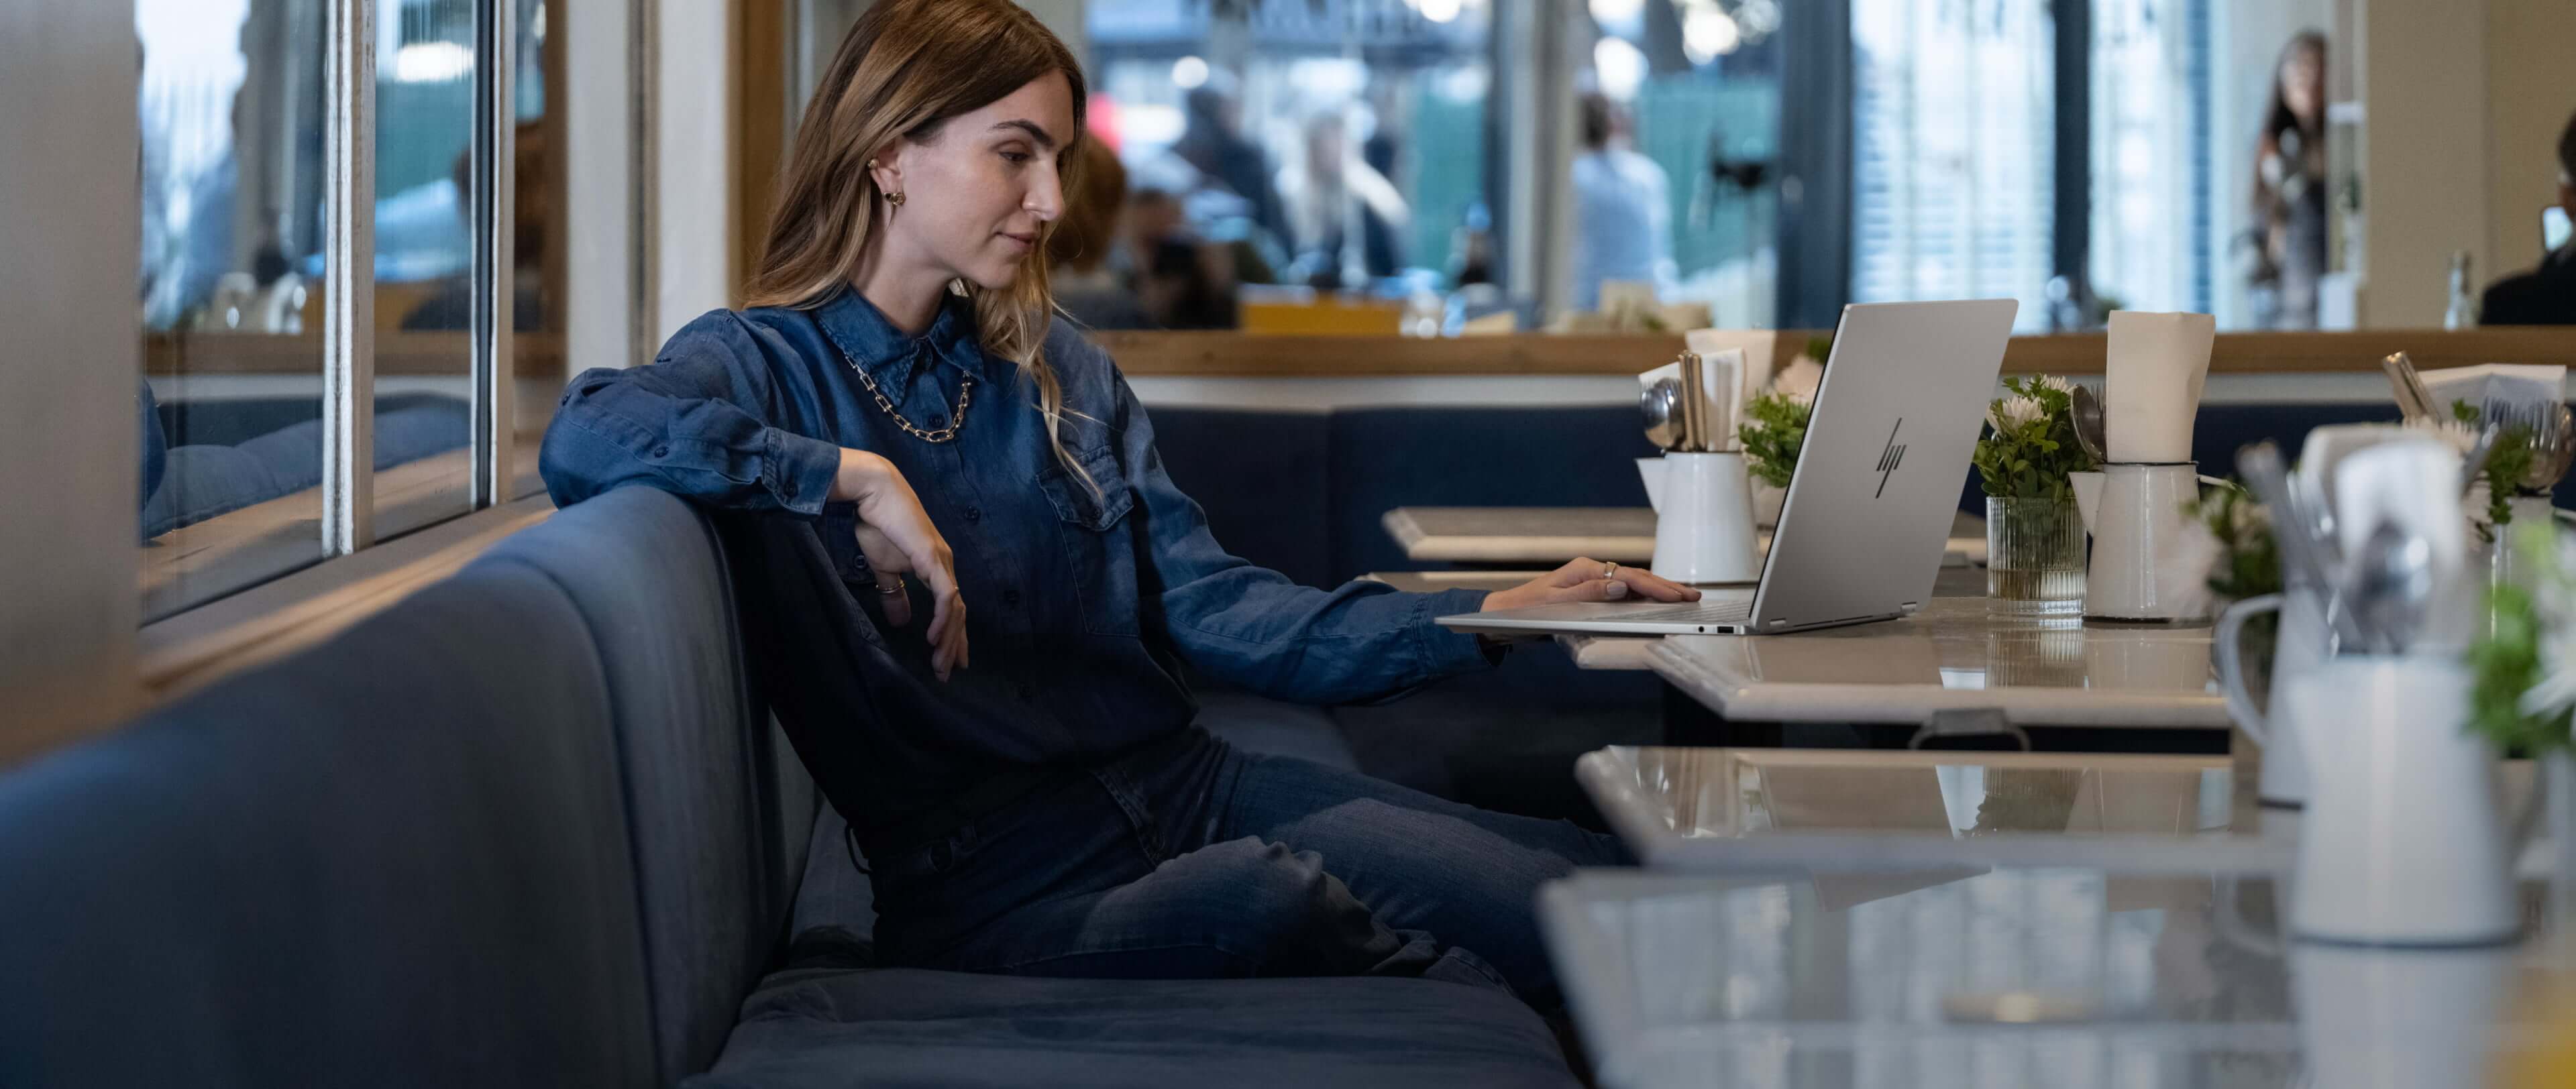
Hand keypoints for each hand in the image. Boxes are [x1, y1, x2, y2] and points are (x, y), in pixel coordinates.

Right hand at [833, 449, 968, 680]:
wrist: (873, 492)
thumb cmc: (877, 523)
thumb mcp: (884, 568)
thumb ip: (895, 593)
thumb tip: (900, 620)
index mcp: (936, 566)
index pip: (951, 606)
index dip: (952, 634)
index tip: (951, 659)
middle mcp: (944, 564)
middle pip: (957, 611)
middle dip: (954, 644)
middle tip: (949, 672)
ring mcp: (941, 560)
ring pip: (954, 607)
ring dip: (949, 638)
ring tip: (942, 664)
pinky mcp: (931, 556)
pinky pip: (944, 594)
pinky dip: (943, 617)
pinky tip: (935, 637)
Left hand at [1479, 557, 1698, 613]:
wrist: (1505, 613)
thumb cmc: (1527, 609)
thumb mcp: (1556, 603)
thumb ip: (1590, 594)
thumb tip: (1622, 586)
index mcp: (1586, 569)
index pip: (1629, 577)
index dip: (1656, 587)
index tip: (1678, 596)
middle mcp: (1592, 571)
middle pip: (1636, 577)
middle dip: (1666, 586)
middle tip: (1693, 595)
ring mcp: (1593, 581)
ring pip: (1633, 583)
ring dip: (1658, 590)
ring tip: (1684, 597)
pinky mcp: (1591, 592)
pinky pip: (1623, 592)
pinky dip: (1643, 596)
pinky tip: (1657, 602)